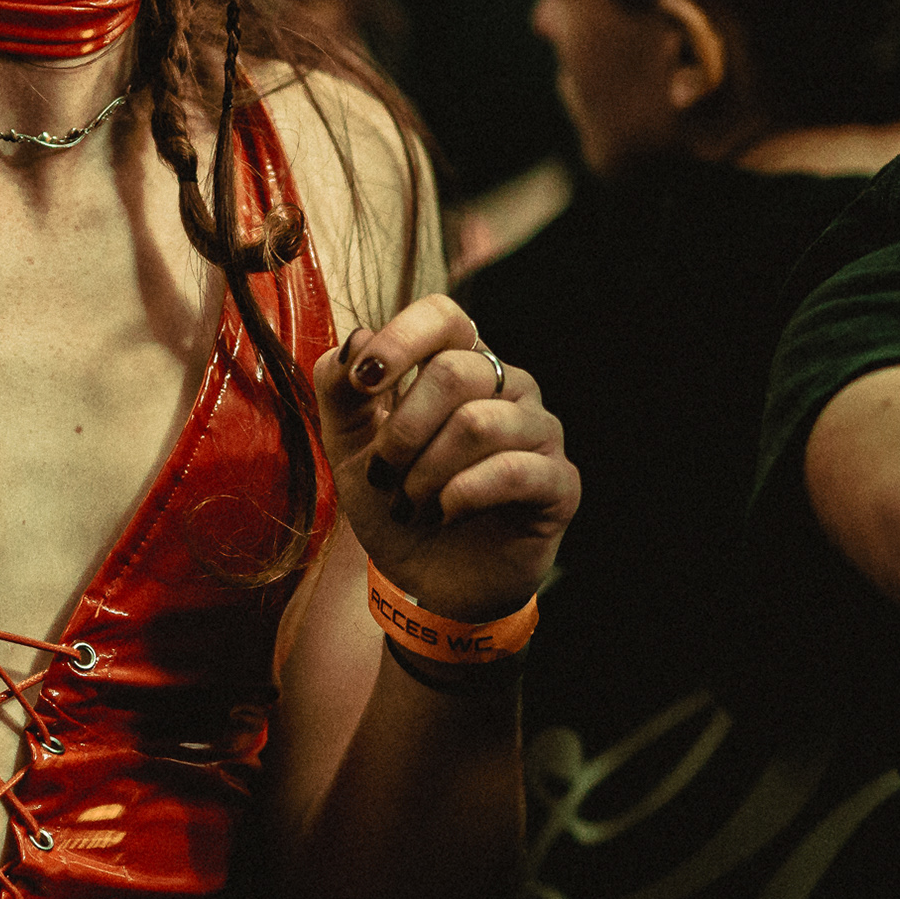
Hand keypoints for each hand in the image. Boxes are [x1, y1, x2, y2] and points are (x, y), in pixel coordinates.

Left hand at [315, 294, 578, 624]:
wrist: (424, 582)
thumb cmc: (395, 502)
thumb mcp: (348, 445)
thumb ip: (340, 387)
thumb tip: (356, 339)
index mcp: (460, 364)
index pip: (444, 316)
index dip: (400, 340)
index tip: (363, 383)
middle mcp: (508, 387)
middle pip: (454, 373)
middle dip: (401, 434)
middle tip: (385, 478)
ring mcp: (539, 432)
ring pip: (478, 424)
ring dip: (426, 474)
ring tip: (413, 506)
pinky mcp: (559, 483)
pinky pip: (512, 471)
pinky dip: (462, 496)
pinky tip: (447, 514)